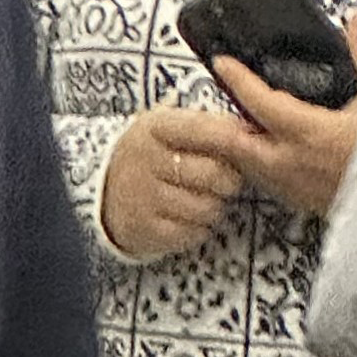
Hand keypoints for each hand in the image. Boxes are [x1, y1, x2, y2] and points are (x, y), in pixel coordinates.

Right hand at [99, 102, 252, 260]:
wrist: (105, 190)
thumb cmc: (153, 152)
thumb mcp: (166, 126)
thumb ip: (202, 123)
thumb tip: (249, 126)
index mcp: (154, 127)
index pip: (199, 129)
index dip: (229, 136)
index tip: (251, 140)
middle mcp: (146, 161)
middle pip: (211, 173)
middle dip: (231, 178)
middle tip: (231, 179)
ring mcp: (143, 198)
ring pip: (206, 207)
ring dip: (217, 205)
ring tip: (210, 197)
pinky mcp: (145, 230)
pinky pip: (192, 233)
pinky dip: (201, 227)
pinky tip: (193, 216)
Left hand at [205, 12, 356, 217]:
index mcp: (309, 134)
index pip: (259, 103)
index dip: (237, 80)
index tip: (222, 63)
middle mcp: (294, 165)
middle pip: (241, 144)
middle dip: (228, 121)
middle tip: (228, 98)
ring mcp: (298, 190)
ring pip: (253, 167)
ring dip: (245, 145)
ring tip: (248, 123)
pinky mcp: (308, 205)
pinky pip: (271, 184)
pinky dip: (263, 165)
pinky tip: (277, 153)